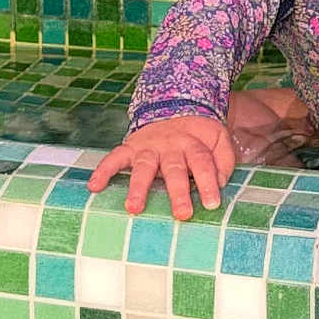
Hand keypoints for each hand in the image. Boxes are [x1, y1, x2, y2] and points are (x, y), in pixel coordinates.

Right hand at [87, 114, 235, 220]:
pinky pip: (115, 157)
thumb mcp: (218, 138)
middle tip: (181, 214)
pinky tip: (94, 187)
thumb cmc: (198, 134)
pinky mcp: (131, 147)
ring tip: (133, 209)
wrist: (174, 104)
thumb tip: (220, 183)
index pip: (203, 163)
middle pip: (174, 169)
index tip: (212, 204)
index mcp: (194, 143)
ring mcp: (149, 146)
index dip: (209, 183)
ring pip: (144, 167)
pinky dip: (103, 170)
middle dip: (177, 193)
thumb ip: (223, 160)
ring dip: (138, 188)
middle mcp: (171, 145)